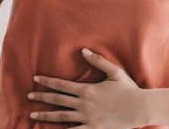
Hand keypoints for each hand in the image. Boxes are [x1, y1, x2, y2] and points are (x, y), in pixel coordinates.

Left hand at [28, 49, 146, 128]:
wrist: (140, 109)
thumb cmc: (128, 89)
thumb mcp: (114, 72)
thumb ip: (98, 61)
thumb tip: (83, 51)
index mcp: (87, 90)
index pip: (61, 85)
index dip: (47, 82)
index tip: (36, 79)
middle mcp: (84, 105)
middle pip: (57, 100)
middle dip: (42, 98)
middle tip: (28, 96)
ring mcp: (88, 118)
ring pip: (61, 117)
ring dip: (46, 116)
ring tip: (33, 115)